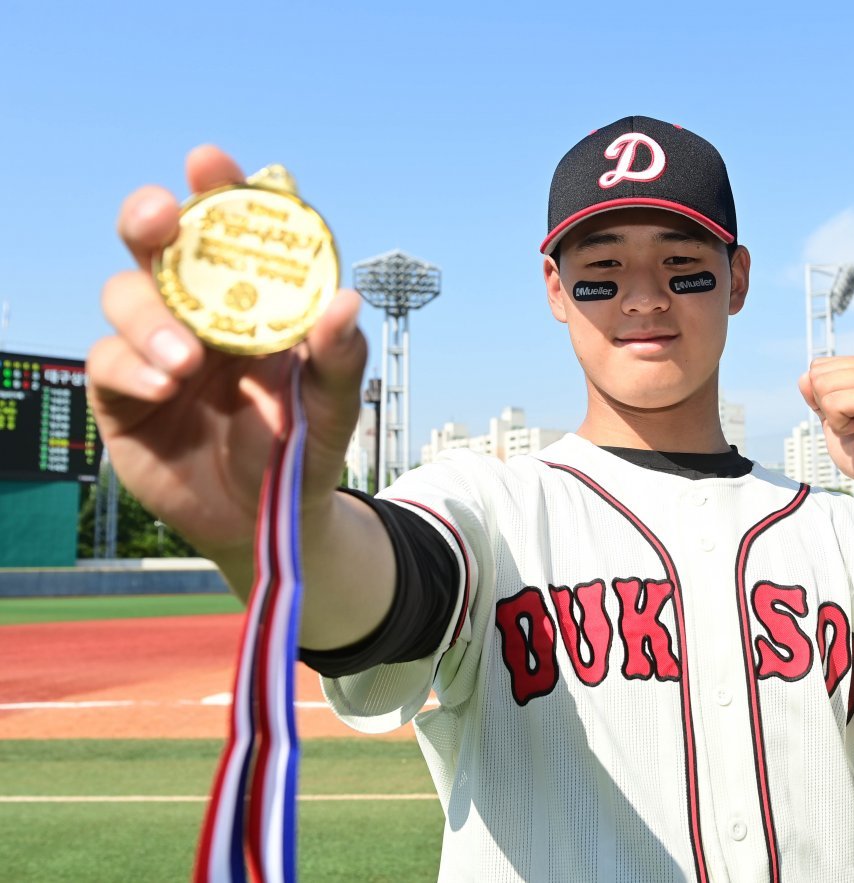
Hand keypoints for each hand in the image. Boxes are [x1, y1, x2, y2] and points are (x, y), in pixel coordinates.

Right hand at [87, 145, 366, 560]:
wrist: (271, 519)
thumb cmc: (303, 447)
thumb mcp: (334, 407)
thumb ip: (340, 360)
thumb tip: (346, 302)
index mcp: (250, 301)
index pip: (229, 231)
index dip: (216, 190)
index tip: (210, 163)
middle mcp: (195, 313)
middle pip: (156, 244)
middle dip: (150, 218)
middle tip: (161, 217)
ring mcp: (153, 351)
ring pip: (124, 296)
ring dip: (149, 315)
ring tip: (186, 360)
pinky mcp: (123, 396)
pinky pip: (108, 363)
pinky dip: (131, 366)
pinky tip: (165, 386)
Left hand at [797, 354, 853, 508]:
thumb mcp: (833, 415)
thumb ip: (818, 394)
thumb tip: (804, 376)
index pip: (819, 367)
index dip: (823, 398)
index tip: (851, 415)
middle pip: (818, 374)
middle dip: (827, 406)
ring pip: (824, 387)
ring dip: (835, 417)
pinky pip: (835, 403)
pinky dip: (841, 425)